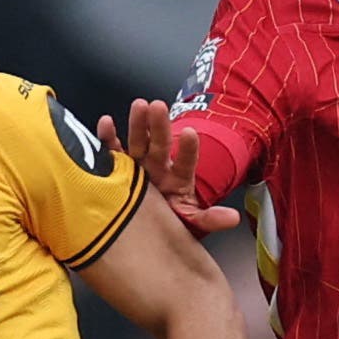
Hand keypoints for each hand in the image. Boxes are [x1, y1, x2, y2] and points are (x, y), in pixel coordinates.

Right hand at [96, 99, 241, 238]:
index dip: (188, 149)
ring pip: (138, 142)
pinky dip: (108, 137)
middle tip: (158, 106)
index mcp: (178, 180)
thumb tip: (233, 219)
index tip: (189, 134)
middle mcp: (159, 168)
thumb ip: (208, 219)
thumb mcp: (190, 222)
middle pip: (160, 145)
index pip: (186, 162)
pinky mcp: (119, 168)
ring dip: (138, 125)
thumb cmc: (170, 225)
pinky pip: (113, 151)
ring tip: (139, 106)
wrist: (146, 232)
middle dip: (159, 126)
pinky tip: (106, 122)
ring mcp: (138, 166)